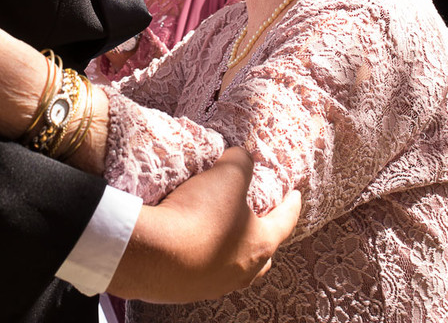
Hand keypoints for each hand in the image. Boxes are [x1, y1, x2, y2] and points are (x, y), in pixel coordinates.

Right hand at [108, 148, 301, 302]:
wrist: (152, 254)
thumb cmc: (199, 215)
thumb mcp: (227, 175)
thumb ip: (240, 161)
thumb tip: (240, 157)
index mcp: (261, 244)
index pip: (286, 221)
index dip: (291, 204)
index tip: (295, 194)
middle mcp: (242, 271)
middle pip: (262, 255)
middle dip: (263, 236)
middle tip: (257, 219)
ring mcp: (214, 285)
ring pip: (232, 268)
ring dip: (230, 250)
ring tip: (221, 233)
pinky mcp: (186, 291)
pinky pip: (202, 273)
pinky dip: (202, 259)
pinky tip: (190, 244)